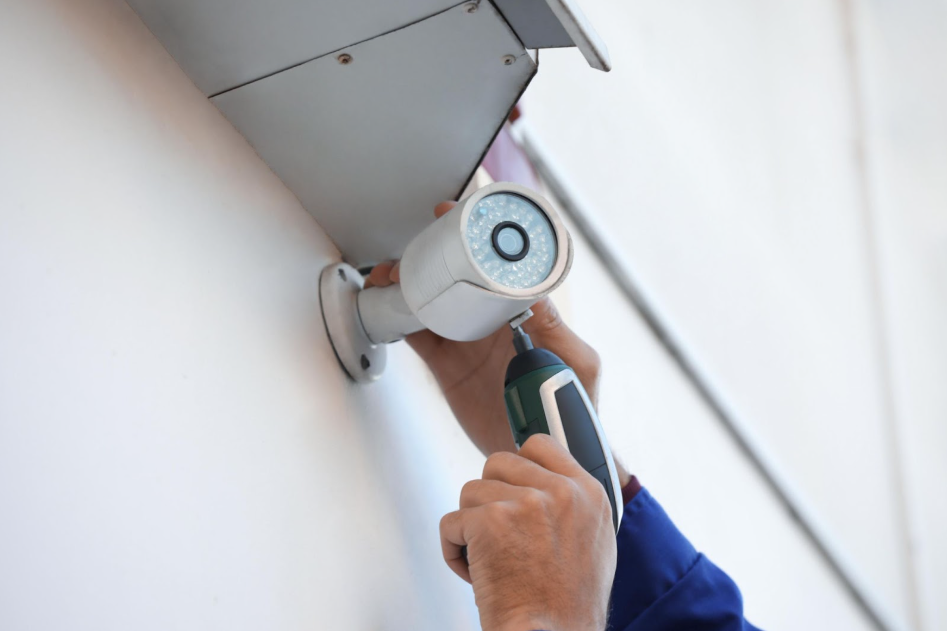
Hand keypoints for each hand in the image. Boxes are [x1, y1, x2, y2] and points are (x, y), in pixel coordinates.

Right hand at [367, 203, 624, 464]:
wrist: (542, 448)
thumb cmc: (573, 402)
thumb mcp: (577, 362)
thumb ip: (559, 331)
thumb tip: (535, 295)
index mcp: (520, 310)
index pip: (494, 265)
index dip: (470, 238)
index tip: (450, 217)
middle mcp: (489, 319)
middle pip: (452, 277)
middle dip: (426, 257)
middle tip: (407, 253)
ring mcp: (465, 340)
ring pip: (428, 301)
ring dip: (405, 284)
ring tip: (387, 277)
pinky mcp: (446, 365)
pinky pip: (417, 335)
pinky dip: (399, 319)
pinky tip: (387, 307)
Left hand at [440, 434, 616, 630]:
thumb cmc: (567, 606)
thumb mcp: (593, 544)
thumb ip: (571, 505)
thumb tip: (540, 481)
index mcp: (588, 494)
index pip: (542, 445)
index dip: (518, 464)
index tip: (510, 486)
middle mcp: (560, 492)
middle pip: (499, 462)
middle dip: (489, 497)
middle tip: (497, 533)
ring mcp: (525, 502)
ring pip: (471, 492)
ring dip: (472, 526)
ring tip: (489, 561)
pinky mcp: (490, 520)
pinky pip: (451, 523)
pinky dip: (453, 550)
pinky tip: (474, 573)